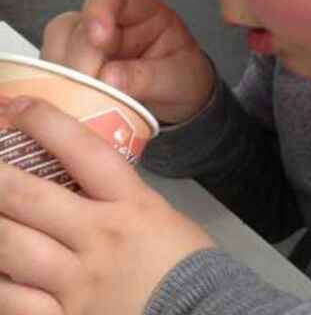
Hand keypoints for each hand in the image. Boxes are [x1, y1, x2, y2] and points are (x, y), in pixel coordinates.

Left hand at [0, 95, 214, 314]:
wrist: (202, 312)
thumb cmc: (184, 263)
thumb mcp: (157, 215)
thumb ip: (115, 199)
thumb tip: (74, 183)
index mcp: (131, 204)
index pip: (83, 150)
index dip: (46, 123)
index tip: (18, 106)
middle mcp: (100, 237)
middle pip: (30, 199)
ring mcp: (79, 284)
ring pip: (9, 249)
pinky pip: (11, 303)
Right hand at [41, 0, 214, 123]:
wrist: (178, 98)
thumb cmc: (182, 76)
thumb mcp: (178, 78)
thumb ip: (149, 77)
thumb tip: (110, 78)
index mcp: (140, 9)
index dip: (100, 11)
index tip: (100, 39)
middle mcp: (107, 21)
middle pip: (77, 26)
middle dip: (81, 59)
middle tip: (93, 89)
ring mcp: (85, 43)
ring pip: (56, 47)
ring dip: (65, 76)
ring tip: (86, 101)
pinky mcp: (71, 67)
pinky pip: (52, 72)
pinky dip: (59, 89)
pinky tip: (74, 106)